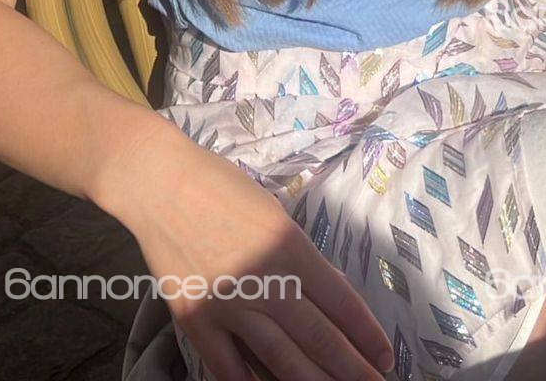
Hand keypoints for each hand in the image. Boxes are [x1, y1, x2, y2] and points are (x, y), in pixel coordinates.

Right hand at [108, 122, 393, 380]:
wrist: (159, 183)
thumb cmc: (222, 187)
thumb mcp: (274, 213)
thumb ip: (298, 257)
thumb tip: (327, 297)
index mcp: (289, 246)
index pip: (340, 301)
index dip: (366, 333)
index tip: (385, 355)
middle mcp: (264, 280)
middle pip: (318, 337)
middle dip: (351, 368)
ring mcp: (227, 305)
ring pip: (281, 359)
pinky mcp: (194, 320)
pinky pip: (228, 367)